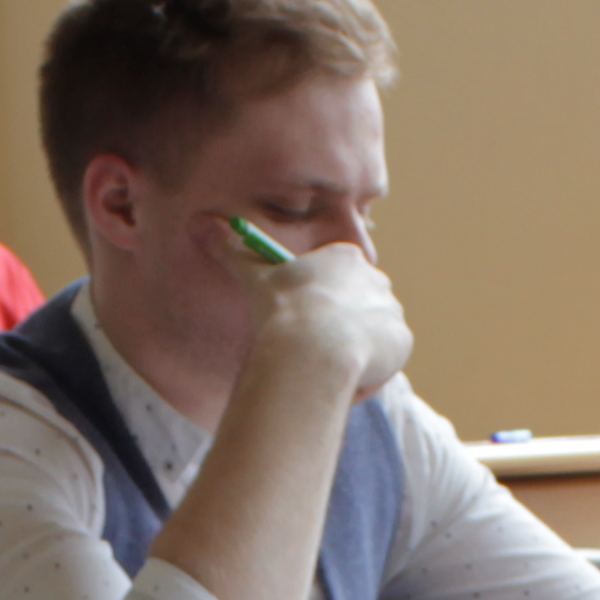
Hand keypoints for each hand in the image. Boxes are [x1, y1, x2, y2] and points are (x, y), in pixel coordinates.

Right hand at [235, 235, 415, 404]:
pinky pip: (385, 361)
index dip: (317, 306)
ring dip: (351, 352)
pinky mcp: (402, 341)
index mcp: (344, 258)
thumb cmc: (283, 309)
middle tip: (309, 350)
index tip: (300, 324)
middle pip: (356, 308)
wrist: (313, 351)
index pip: (335, 281)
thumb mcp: (253, 276)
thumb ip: (232, 251)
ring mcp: (392, 310)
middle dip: (337, 328)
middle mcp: (375, 279)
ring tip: (322, 366)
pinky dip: (367, 372)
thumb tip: (197, 223)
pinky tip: (343, 377)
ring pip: (370, 336)